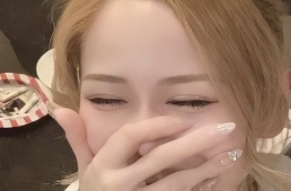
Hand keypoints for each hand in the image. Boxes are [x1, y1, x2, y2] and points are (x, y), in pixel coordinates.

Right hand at [51, 107, 242, 190]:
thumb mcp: (83, 169)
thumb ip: (78, 139)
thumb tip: (58, 108)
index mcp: (102, 168)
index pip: (129, 138)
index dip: (156, 126)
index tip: (181, 119)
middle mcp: (119, 186)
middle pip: (161, 158)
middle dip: (195, 142)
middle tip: (224, 128)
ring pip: (177, 183)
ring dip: (207, 168)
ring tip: (232, 153)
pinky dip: (202, 189)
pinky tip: (219, 179)